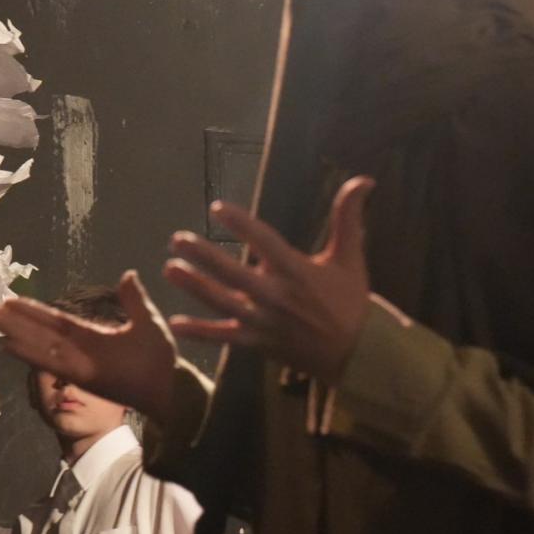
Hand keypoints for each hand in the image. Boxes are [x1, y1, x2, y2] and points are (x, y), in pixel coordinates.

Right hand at [0, 271, 179, 424]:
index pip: (55, 319)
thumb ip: (134, 299)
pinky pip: (49, 363)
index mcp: (92, 334)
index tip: (11, 300)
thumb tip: (128, 273)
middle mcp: (79, 348)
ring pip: (39, 344)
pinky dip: (28, 354)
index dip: (33, 311)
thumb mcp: (146, 320)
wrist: (169, 384)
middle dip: (15, 320)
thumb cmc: (160, 357)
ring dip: (15, 333)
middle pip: (39, 331)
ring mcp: (77, 363)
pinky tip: (8, 346)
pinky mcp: (81, 376)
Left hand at [164, 176, 375, 383]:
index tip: (218, 208)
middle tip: (178, 239)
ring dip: (195, 286)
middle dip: (204, 256)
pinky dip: (200, 333)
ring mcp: (265, 322)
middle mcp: (277, 296)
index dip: (241, 224)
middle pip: (235, 275)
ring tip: (169, 268)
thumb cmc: (350, 300)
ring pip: (224, 303)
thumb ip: (348, 217)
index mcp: (298, 271)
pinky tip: (175, 323)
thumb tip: (364, 179)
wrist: (356, 354)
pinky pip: (225, 338)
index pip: (265, 242)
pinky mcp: (258, 343)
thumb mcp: (351, 256)